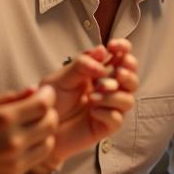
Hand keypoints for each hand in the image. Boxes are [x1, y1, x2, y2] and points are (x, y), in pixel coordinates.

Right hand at [0, 86, 58, 173]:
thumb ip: (6, 98)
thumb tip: (33, 90)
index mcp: (2, 120)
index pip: (43, 105)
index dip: (48, 96)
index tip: (45, 93)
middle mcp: (12, 142)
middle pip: (51, 124)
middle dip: (49, 113)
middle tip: (39, 110)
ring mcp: (14, 164)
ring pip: (48, 144)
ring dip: (44, 134)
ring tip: (30, 129)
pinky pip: (33, 161)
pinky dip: (30, 151)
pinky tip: (15, 147)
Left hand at [34, 40, 138, 173]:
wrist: (40, 126)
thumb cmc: (51, 101)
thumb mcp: (61, 78)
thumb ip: (81, 64)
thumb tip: (103, 54)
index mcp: (99, 72)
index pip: (120, 56)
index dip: (123, 48)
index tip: (114, 46)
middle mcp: (108, 89)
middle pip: (132, 78)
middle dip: (128, 73)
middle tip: (117, 73)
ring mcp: (109, 108)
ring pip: (128, 100)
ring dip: (114, 95)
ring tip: (93, 97)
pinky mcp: (106, 126)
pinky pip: (118, 118)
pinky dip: (107, 112)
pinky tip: (92, 112)